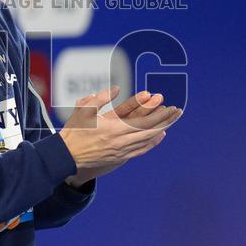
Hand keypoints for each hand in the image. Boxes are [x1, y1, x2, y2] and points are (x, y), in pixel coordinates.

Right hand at [59, 87, 180, 186]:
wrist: (67, 156)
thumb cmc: (74, 131)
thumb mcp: (85, 109)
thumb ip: (102, 97)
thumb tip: (117, 88)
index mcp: (114, 129)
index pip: (145, 122)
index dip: (160, 115)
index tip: (172, 107)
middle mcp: (121, 142)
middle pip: (151, 131)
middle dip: (166, 120)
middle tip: (178, 112)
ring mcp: (121, 152)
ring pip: (147, 141)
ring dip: (161, 130)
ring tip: (171, 121)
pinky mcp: (119, 158)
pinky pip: (140, 150)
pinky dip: (152, 143)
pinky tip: (158, 137)